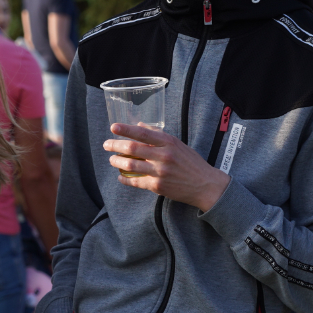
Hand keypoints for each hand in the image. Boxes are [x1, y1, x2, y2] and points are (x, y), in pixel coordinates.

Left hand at [103, 123, 229, 211]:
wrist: (205, 185)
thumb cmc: (191, 163)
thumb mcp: (178, 145)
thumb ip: (159, 136)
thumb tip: (140, 126)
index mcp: (169, 142)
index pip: (143, 133)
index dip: (126, 129)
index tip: (113, 127)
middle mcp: (164, 156)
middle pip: (133, 148)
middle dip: (116, 145)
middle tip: (106, 144)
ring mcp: (160, 172)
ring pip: (132, 165)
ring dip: (118, 162)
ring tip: (112, 159)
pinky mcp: (158, 186)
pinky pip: (136, 182)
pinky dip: (125, 179)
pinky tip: (120, 177)